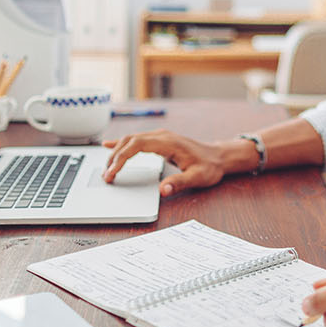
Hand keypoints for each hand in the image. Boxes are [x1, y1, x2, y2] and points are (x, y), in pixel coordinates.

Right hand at [100, 129, 238, 196]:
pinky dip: (121, 144)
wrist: (219, 156)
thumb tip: (162, 190)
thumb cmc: (209, 167)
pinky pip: (136, 140)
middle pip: (129, 141)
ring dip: (116, 152)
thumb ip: (179, 183)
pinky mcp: (159, 140)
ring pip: (130, 139)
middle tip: (106, 176)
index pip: (136, 145)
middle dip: (114, 157)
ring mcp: (160, 136)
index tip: (112, 172)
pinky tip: (109, 146)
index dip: (121, 158)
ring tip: (107, 169)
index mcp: (168, 142)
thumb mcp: (197, 177)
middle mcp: (161, 135)